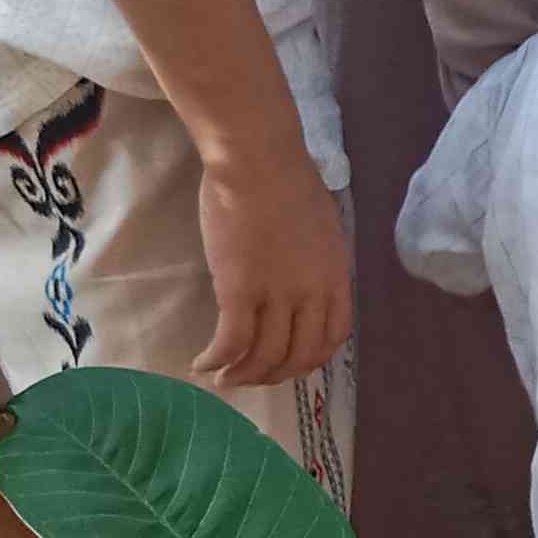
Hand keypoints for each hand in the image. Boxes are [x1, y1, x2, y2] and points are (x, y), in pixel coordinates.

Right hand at [193, 142, 352, 387]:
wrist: (258, 159)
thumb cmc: (286, 180)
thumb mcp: (321, 227)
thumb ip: (316, 261)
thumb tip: (303, 281)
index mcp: (336, 277)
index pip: (333, 337)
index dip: (310, 359)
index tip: (289, 363)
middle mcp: (312, 293)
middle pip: (299, 356)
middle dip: (274, 375)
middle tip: (251, 377)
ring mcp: (277, 295)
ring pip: (264, 356)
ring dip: (242, 376)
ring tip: (223, 379)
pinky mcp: (239, 291)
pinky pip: (230, 342)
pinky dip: (216, 360)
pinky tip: (202, 363)